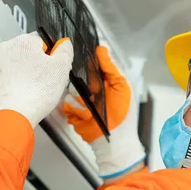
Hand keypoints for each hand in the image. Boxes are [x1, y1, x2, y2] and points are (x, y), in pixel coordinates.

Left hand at [0, 33, 72, 127]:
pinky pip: (1, 77)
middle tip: (42, 81)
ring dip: (21, 73)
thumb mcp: (62, 68)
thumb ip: (65, 50)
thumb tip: (64, 44)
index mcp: (24, 42)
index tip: (52, 68)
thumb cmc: (35, 93)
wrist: (13, 115)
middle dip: (34, 64)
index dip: (50, 56)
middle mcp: (5, 48)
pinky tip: (18, 93)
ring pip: (13, 64)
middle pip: (26, 52)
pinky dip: (9, 83)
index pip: (42, 41)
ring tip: (30, 89)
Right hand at [63, 46, 145, 179]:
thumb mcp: (122, 86)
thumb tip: (101, 49)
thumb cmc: (124, 115)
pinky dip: (76, 110)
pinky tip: (86, 116)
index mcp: (102, 80)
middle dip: (82, 82)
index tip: (82, 53)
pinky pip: (66, 104)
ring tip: (92, 108)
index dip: (85, 58)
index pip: (89, 63)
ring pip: (70, 90)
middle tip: (92, 91)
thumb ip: (110, 67)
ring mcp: (79, 100)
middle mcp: (89, 88)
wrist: (116, 140)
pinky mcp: (72, 112)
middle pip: (76, 75)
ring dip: (81, 100)